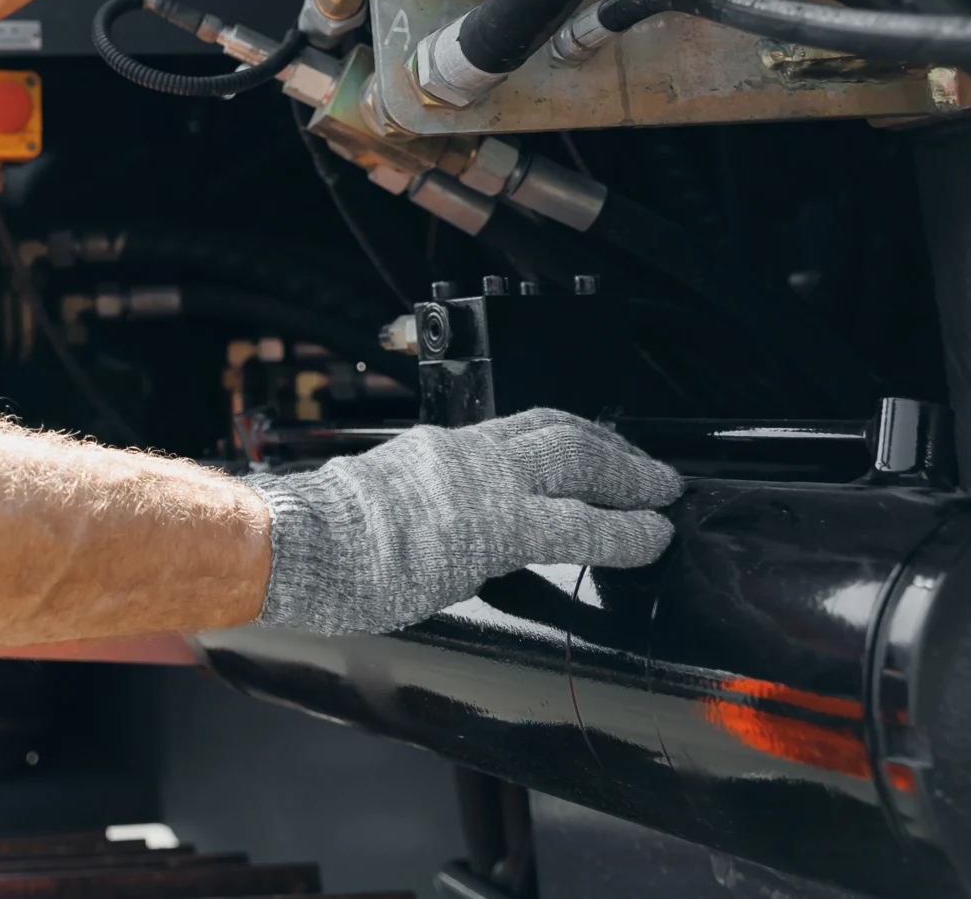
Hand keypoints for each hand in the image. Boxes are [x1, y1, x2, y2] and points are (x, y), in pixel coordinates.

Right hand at [243, 408, 683, 634]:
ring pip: (579, 462)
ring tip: (664, 495)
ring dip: (631, 476)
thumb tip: (445, 530)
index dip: (569, 435)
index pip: (518, 429)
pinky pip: (579, 526)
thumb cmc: (326, 537)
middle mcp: (468, 455)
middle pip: (559, 432)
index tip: (598, 448)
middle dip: (613, 448)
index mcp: (439, 450)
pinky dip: (625, 531)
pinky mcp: (498, 528)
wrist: (306, 542)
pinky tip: (653, 538)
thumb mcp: (383, 502)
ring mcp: (485, 486)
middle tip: (650, 468)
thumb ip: (424, 506)